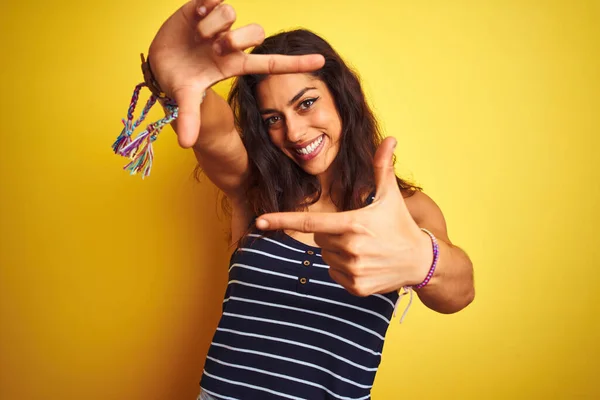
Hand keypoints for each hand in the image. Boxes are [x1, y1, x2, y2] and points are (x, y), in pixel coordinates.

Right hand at [147, 0, 324, 147]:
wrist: (159, 62)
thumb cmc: (179, 81)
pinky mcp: (202, 7)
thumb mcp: (186, 99)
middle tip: (213, 49)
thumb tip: (185, 144)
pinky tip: (194, 16)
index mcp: (234, 65)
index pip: (271, 63)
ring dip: (213, 26)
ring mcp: (219, 25)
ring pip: (230, 13)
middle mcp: (231, 44)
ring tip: (197, 36)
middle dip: (235, 40)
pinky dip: (204, 5)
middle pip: (255, 33)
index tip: (321, 61)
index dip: (296, 63)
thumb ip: (189, 118)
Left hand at [255, 137, 433, 295]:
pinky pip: (334, 274)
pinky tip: (365, 264)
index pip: (309, 222)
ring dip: (338, 252)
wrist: (421, 261)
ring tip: (364, 249)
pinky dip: (344, 269)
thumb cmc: (401, 225)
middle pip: (318, 238)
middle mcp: (350, 248)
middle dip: (331, 233)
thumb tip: (389, 139)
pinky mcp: (356, 287)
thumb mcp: (391, 196)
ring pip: (326, 257)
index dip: (282, 220)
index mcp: (353, 224)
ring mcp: (353, 270)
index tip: (259, 221)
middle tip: (357, 232)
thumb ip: (382, 167)